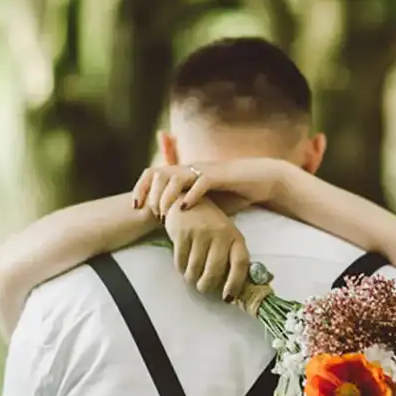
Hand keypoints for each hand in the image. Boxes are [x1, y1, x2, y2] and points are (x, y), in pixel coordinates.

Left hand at [132, 158, 289, 218]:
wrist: (259, 180)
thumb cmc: (232, 193)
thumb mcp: (204, 201)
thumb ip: (187, 208)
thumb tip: (168, 226)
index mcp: (184, 173)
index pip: (152, 173)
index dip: (141, 188)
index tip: (136, 208)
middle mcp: (190, 169)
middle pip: (157, 173)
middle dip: (150, 194)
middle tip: (151, 213)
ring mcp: (203, 171)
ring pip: (174, 177)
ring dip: (166, 195)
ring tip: (165, 213)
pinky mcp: (219, 175)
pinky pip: (200, 182)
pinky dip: (190, 195)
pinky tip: (184, 209)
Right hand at [164, 198, 249, 299]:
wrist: (187, 198)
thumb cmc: (209, 223)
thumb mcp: (226, 235)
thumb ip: (230, 256)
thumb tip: (232, 288)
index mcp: (236, 236)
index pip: (240, 263)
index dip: (235, 284)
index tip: (227, 298)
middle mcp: (221, 234)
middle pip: (215, 271)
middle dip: (206, 285)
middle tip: (202, 288)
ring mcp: (201, 232)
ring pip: (195, 269)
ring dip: (191, 278)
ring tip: (191, 276)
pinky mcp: (183, 233)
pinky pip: (180, 261)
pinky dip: (180, 268)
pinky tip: (183, 264)